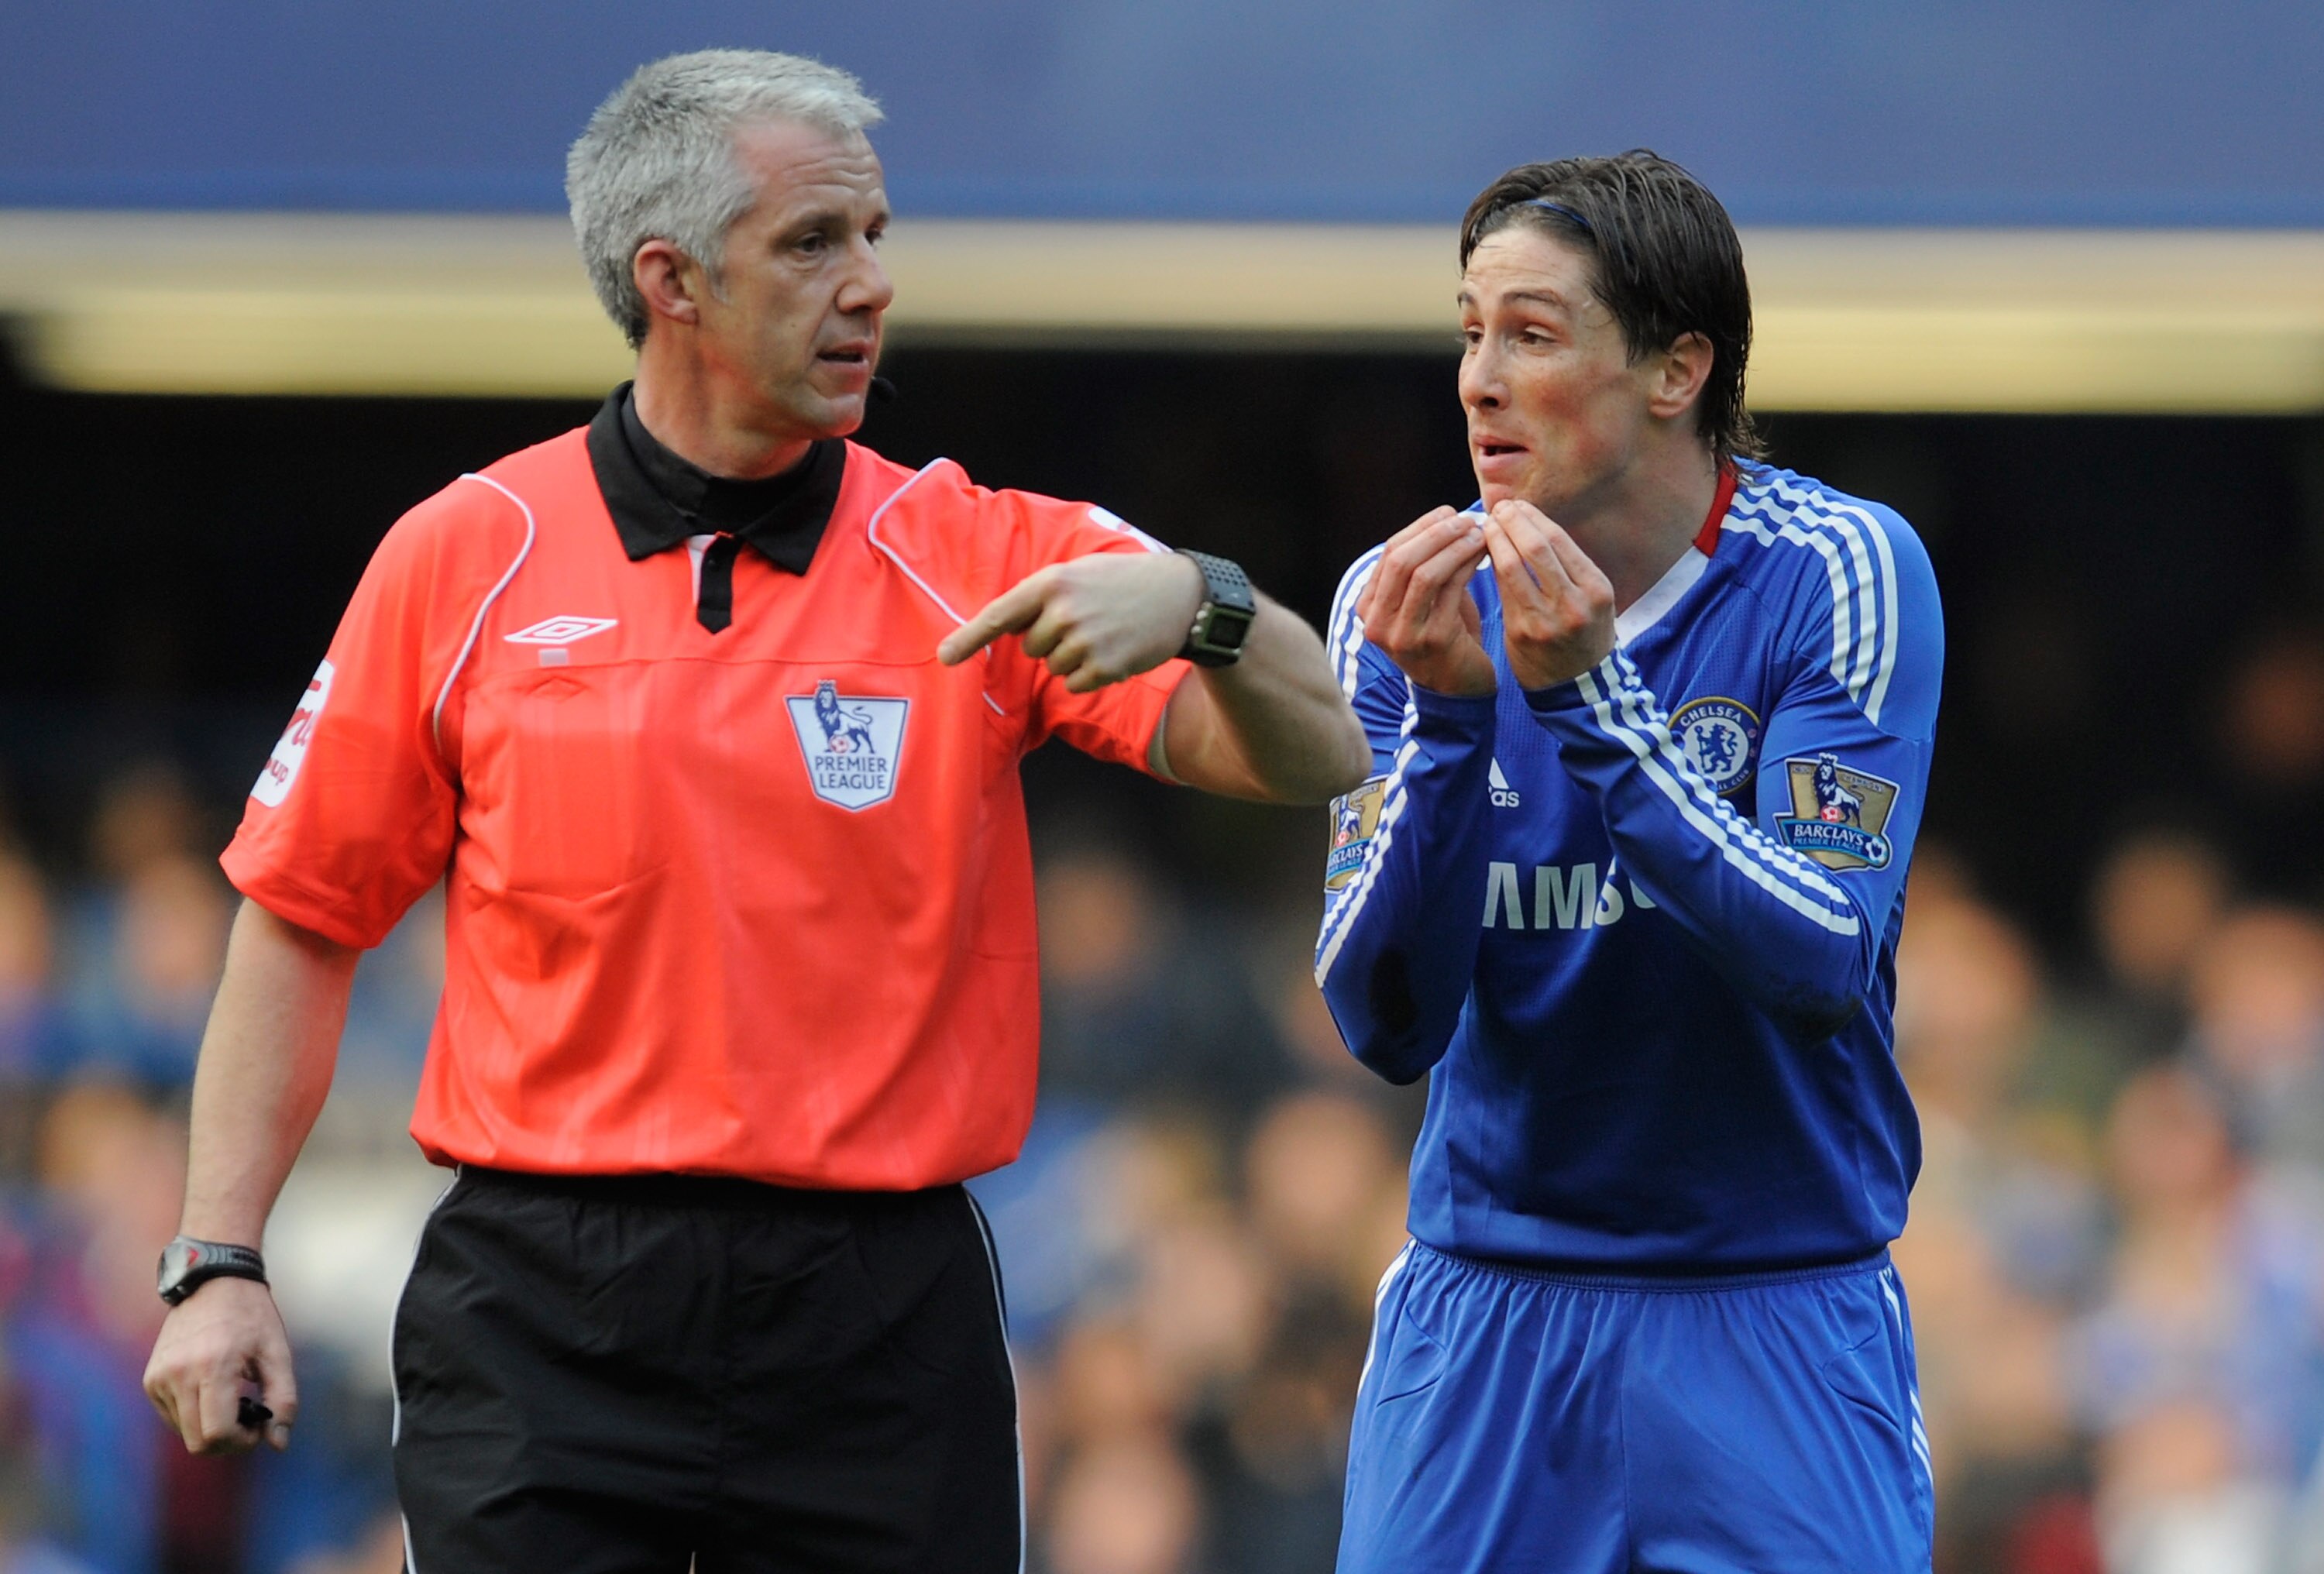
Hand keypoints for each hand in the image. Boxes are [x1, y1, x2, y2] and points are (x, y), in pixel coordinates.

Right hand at [144, 1276, 296, 1453]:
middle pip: (198, 1442)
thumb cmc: (252, 1316)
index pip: (217, 1433)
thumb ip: (283, 1400)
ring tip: (233, 1401)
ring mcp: (159, 1378)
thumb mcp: (278, 1353)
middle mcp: (178, 1375)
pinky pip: (172, 1417)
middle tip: (249, 1420)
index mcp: (212, 1367)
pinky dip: (194, 1416)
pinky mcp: (151, 1379)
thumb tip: (278, 1444)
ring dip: (210, 1429)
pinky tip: (212, 1392)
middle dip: (228, 1442)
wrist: (214, 1282)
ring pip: (183, 1433)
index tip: (259, 1426)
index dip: (242, 1441)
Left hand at [938, 552, 1203, 692]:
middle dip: (1050, 640)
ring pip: (1053, 667)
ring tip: (1104, 633)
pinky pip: (1074, 684)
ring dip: (1073, 657)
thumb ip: (1042, 596)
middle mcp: (1063, 612)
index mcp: (1052, 582)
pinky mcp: (1104, 667)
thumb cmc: (1122, 581)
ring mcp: (1084, 641)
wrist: (1179, 596)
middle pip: (1030, 647)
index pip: (1000, 615)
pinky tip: (1113, 651)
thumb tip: (1008, 629)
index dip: (969, 638)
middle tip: (1085, 620)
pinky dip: (1089, 675)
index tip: (944, 657)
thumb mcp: (1079, 572)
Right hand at [1356, 507, 1495, 695]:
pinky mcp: (1433, 641)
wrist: (1457, 690)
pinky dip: (1467, 565)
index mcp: (1368, 608)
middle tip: (1465, 519)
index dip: (1420, 528)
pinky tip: (1483, 553)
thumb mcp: (1422, 601)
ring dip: (1454, 546)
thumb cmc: (1443, 636)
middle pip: (1401, 560)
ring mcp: (1403, 634)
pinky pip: (1451, 590)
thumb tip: (1443, 518)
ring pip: (1424, 573)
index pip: (1389, 553)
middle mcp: (1378, 623)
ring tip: (1478, 533)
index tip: (1450, 513)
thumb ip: (1421, 567)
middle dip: (1436, 533)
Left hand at [1480, 500, 1615, 689]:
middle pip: (1537, 547)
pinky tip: (1482, 554)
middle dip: (1512, 522)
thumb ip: (1568, 568)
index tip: (1516, 505)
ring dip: (1496, 540)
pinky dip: (1491, 567)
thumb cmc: (1583, 635)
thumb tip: (1529, 524)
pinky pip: (1502, 590)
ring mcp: (1548, 619)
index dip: (1533, 517)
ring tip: (1486, 527)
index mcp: (1597, 588)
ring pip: (1514, 566)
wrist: (1579, 688)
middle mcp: (1576, 603)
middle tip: (1497, 509)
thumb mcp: (1592, 600)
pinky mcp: (1523, 633)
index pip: (1559, 540)